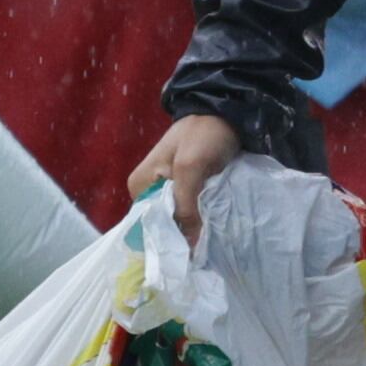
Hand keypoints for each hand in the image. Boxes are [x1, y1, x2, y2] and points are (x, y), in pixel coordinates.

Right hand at [129, 114, 244, 244]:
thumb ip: (185, 206)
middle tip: (205, 247)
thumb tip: (188, 246)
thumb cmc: (204, 135)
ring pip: (180, 219)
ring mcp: (167, 189)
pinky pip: (191, 210)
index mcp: (139, 185)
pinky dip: (202, 217)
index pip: (149, 225)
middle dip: (184, 235)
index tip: (190, 253)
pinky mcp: (186, 188)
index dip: (169, 239)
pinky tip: (214, 226)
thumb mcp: (190, 168)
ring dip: (195, 228)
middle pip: (165, 223)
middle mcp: (148, 190)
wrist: (226, 112)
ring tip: (212, 240)